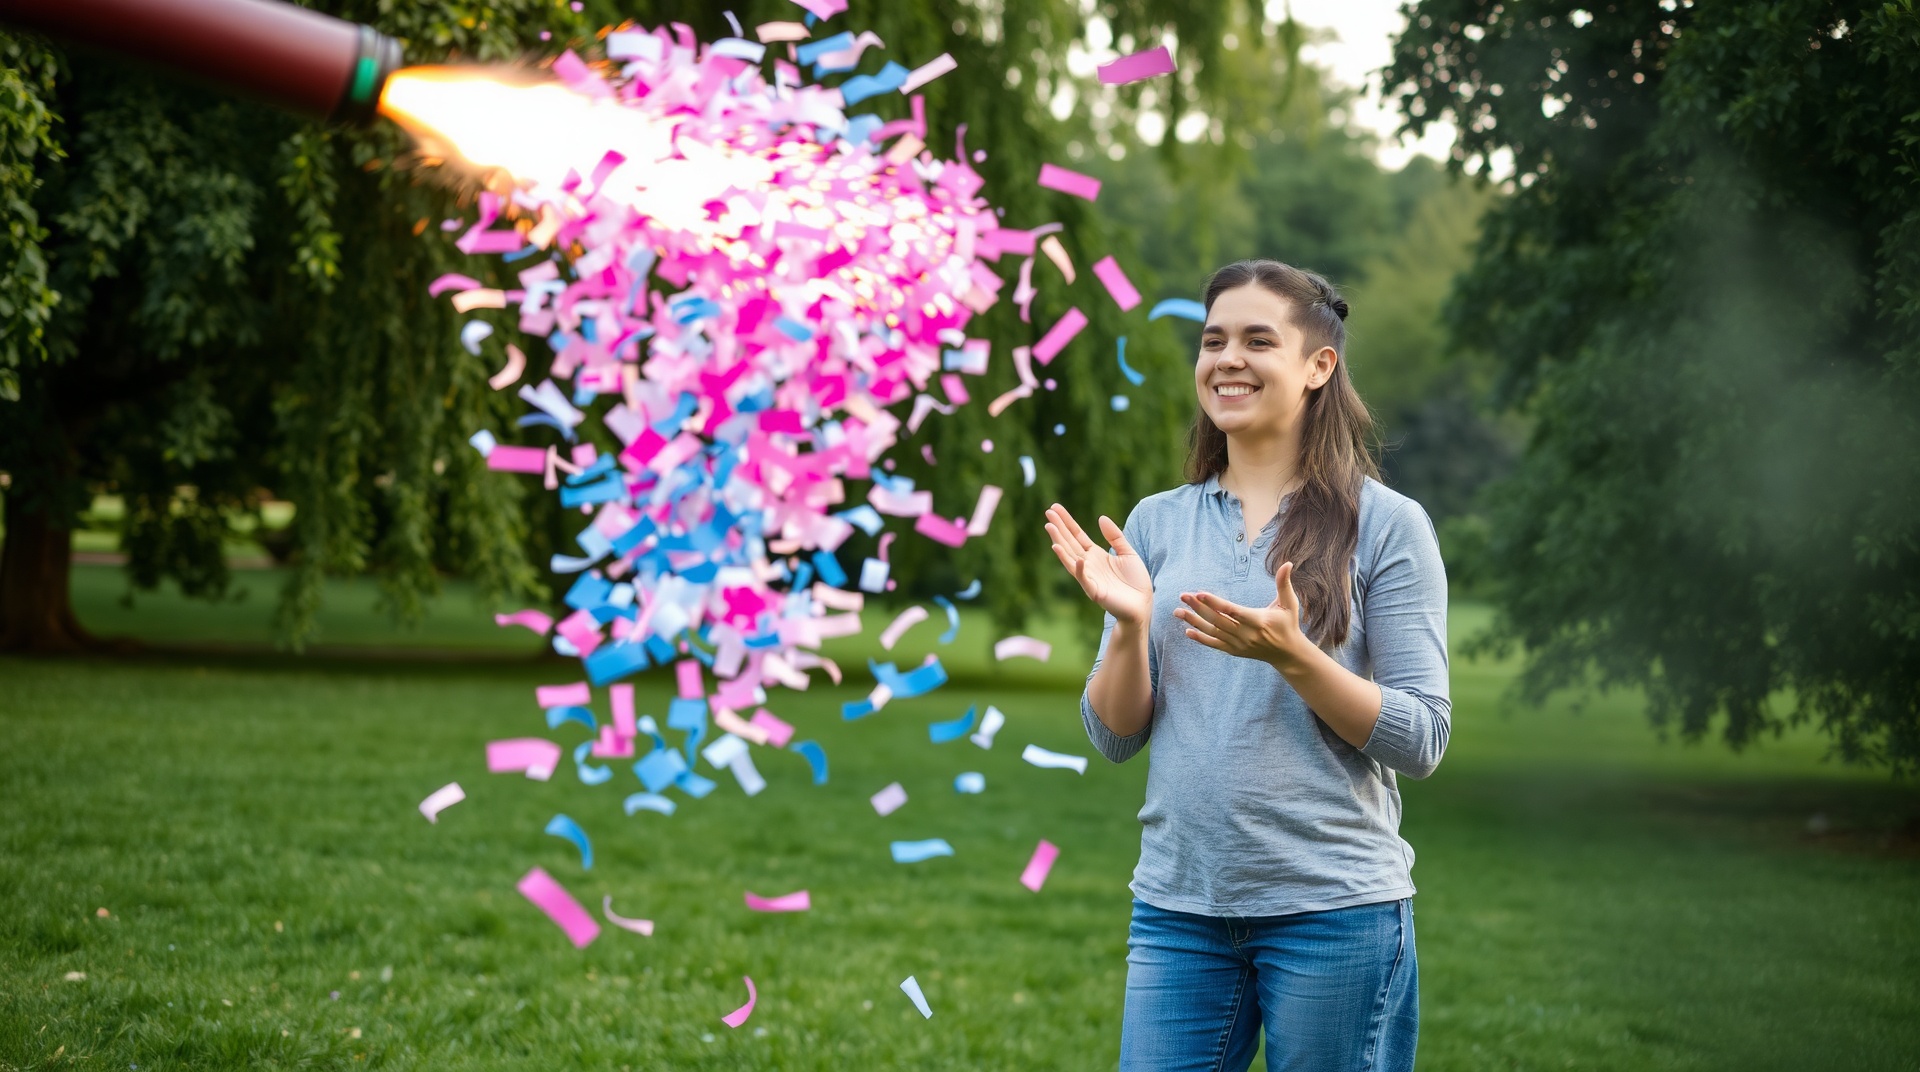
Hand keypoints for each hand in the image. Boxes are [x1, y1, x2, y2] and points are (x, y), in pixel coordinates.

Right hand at [1045, 504, 1153, 624]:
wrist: (1142, 605)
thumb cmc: (1135, 581)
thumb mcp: (1127, 552)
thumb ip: (1115, 536)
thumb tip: (1100, 518)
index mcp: (1095, 555)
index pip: (1077, 535)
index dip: (1066, 521)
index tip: (1055, 508)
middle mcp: (1088, 564)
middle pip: (1070, 543)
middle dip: (1059, 528)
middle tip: (1048, 513)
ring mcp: (1089, 577)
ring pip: (1070, 558)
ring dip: (1060, 544)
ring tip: (1050, 529)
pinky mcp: (1095, 591)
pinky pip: (1084, 579)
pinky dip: (1079, 570)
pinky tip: (1077, 559)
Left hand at [1175, 560, 1312, 671]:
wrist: (1287, 653)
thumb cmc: (1288, 624)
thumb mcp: (1289, 604)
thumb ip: (1284, 583)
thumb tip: (1288, 563)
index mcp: (1258, 621)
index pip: (1233, 611)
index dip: (1215, 603)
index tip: (1199, 593)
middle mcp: (1246, 635)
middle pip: (1218, 620)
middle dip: (1198, 608)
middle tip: (1183, 595)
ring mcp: (1239, 644)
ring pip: (1213, 632)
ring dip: (1194, 621)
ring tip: (1178, 611)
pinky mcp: (1235, 651)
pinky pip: (1215, 644)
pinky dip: (1201, 638)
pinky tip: (1187, 630)